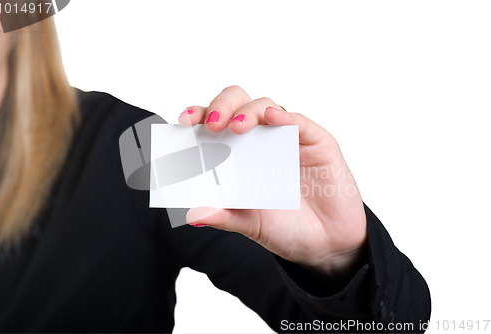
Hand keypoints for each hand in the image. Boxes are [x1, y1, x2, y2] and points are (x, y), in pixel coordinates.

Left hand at [180, 86, 366, 276]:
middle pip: (238, 104)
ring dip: (248, 112)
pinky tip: (272, 119)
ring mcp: (288, 139)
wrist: (327, 245)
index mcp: (239, 154)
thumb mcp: (250, 224)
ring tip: (235, 127)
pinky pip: (300, 123)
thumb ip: (224, 216)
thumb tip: (193, 214)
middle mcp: (261, 141)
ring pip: (265, 107)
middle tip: (212, 124)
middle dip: (221, 106)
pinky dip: (285, 118)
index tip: (183, 122)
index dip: (199, 116)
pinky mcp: (316, 142)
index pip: (215, 124)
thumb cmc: (286, 228)